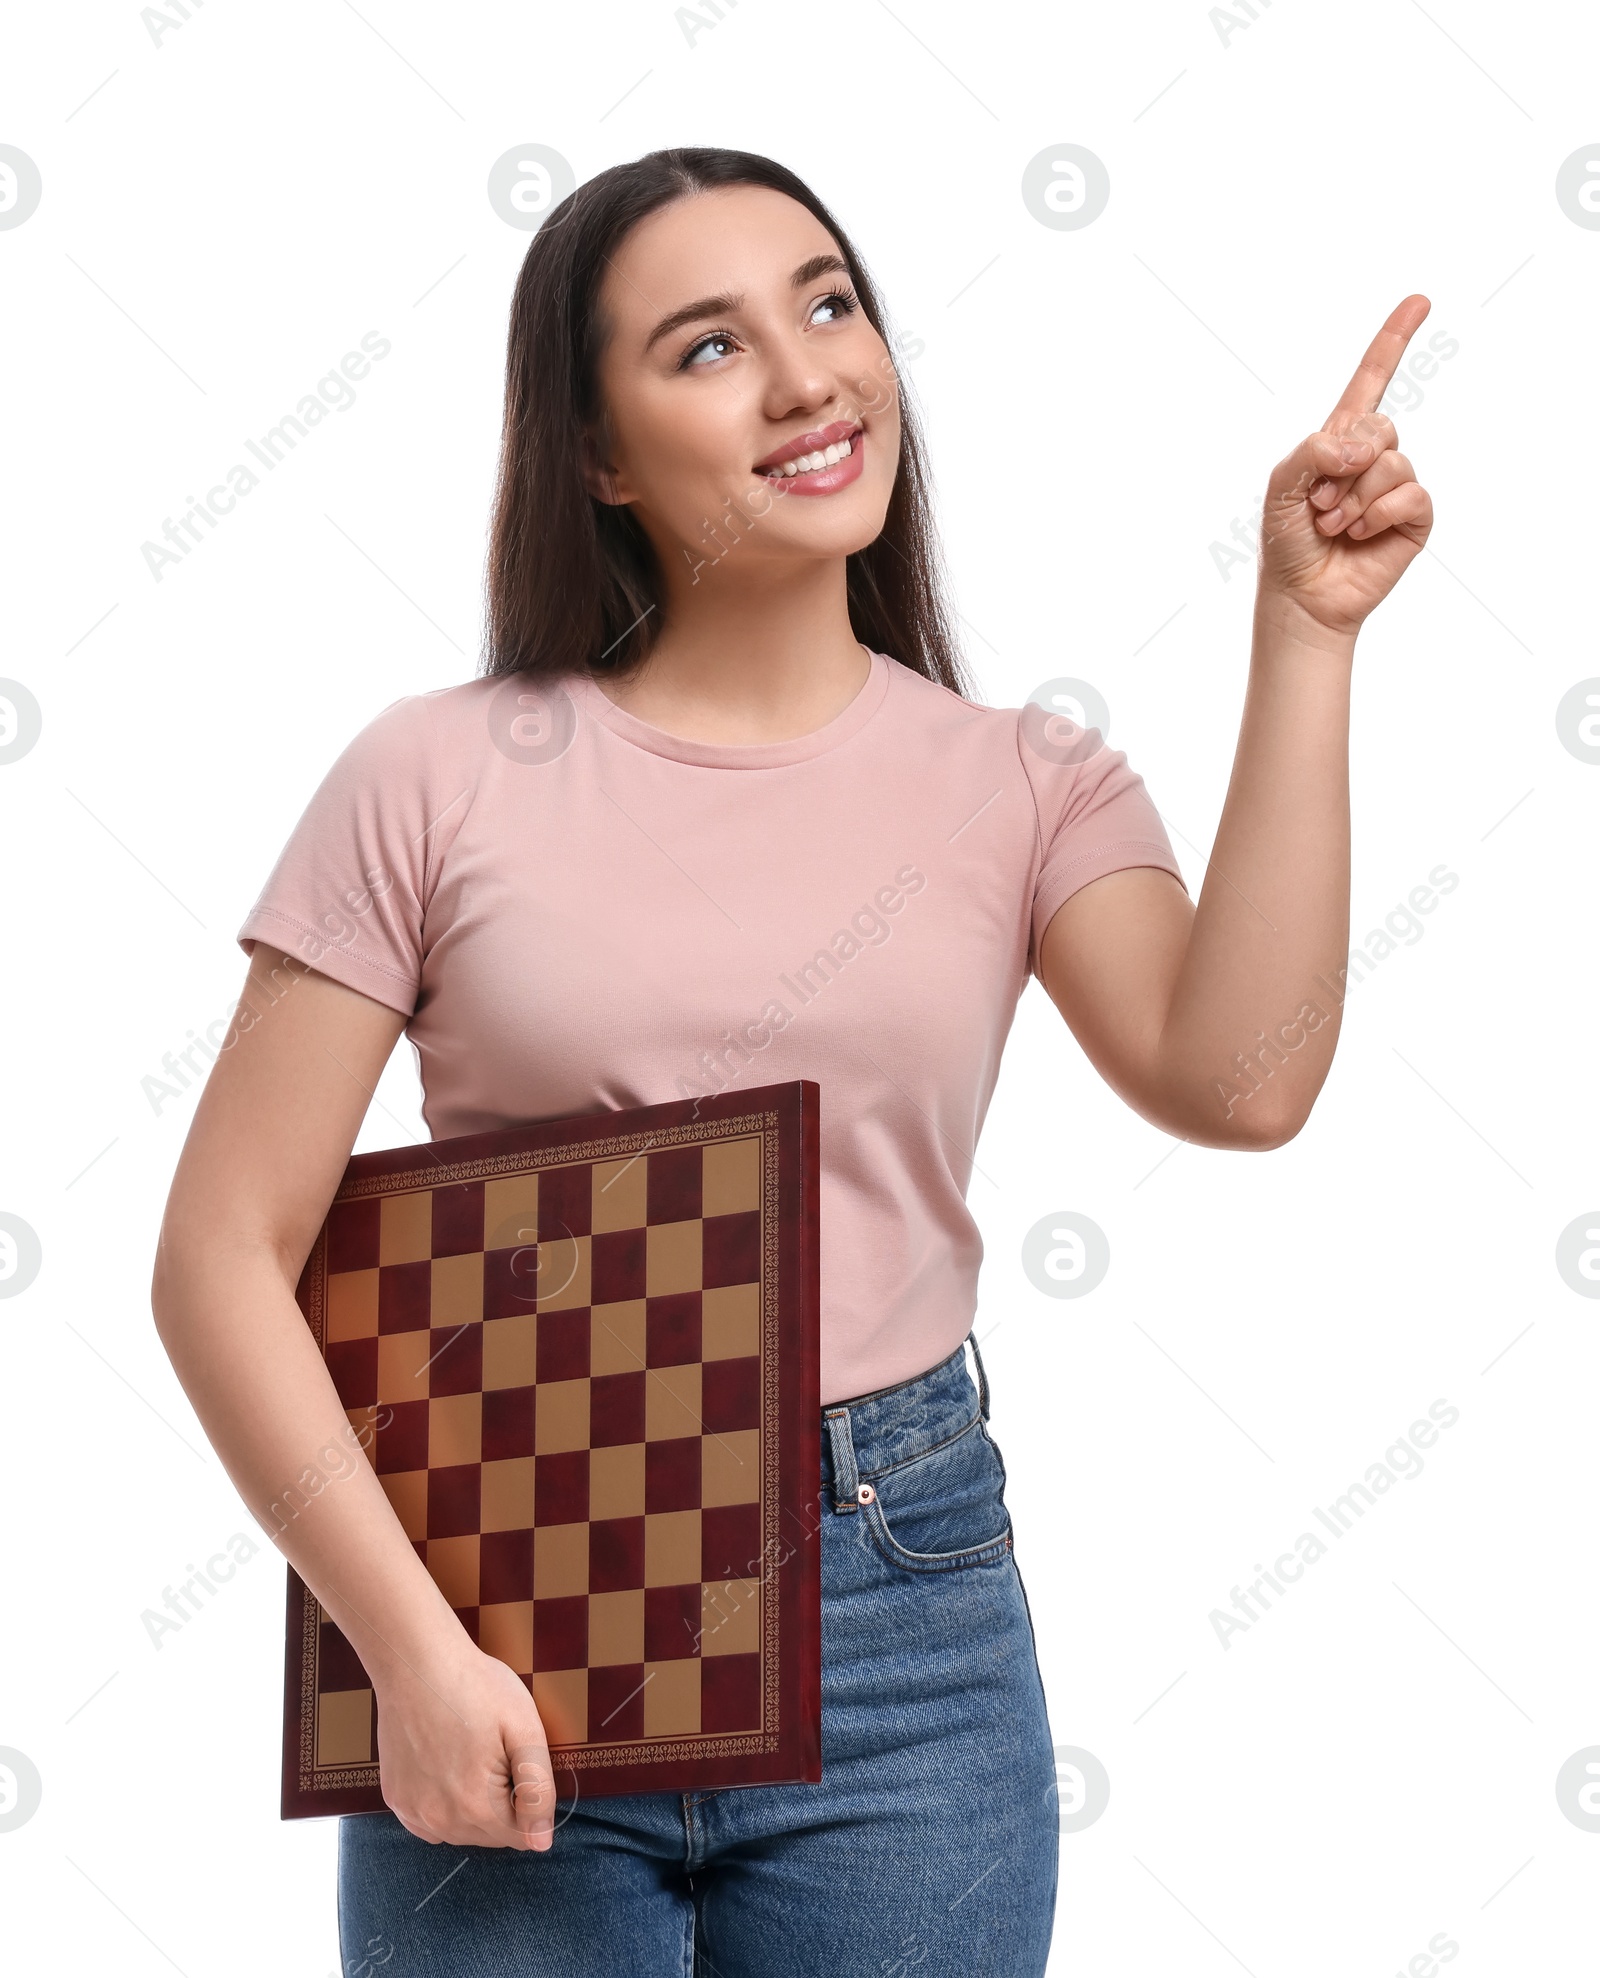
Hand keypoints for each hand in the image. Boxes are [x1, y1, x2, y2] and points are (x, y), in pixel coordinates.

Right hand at [375, 1643, 559, 1850]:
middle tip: (495, 1750)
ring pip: (459, 1831)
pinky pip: (429, 1821)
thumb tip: (542, 1842)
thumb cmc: (476, 1688)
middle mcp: (440, 1822)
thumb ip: (538, 1790)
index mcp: (477, 1808)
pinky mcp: (394, 1797)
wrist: (418, 1662)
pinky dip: (443, 1804)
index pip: (521, 1836)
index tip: (518, 1761)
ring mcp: (412, 1811)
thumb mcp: (525, 1729)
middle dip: (503, 1803)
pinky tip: (446, 1766)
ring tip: (470, 1753)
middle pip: (490, 1835)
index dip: (529, 1800)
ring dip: (473, 1806)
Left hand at [1257, 294, 1435, 643]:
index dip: (1393, 341)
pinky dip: (1378, 514)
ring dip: (1354, 497)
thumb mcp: (1281, 486)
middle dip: (1343, 466)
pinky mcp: (1414, 516)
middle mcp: (1371, 458)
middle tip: (1318, 503)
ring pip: (1392, 462)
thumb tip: (1360, 447)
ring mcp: (1395, 486)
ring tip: (1333, 524)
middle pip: (1378, 426)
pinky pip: (1410, 493)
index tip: (1420, 300)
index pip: (1370, 382)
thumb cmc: (1287, 541)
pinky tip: (1360, 534)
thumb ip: (1312, 450)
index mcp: (1339, 441)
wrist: (1302, 596)